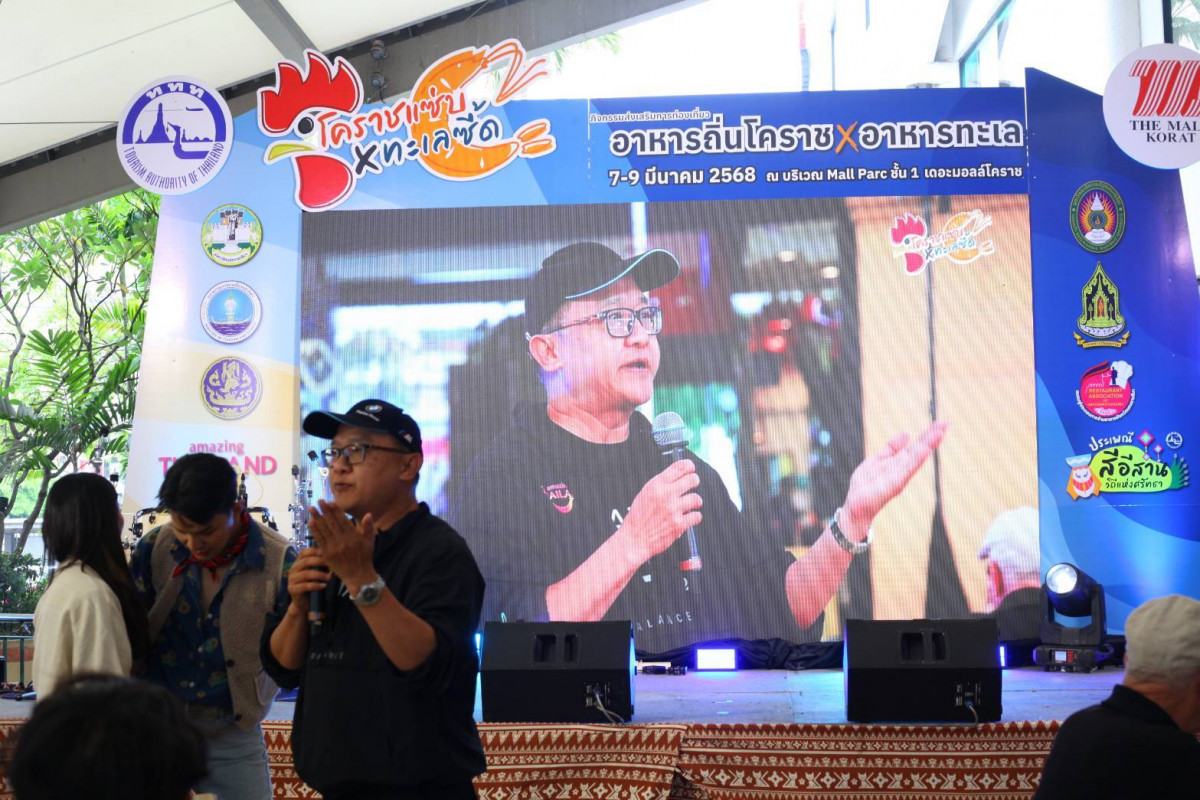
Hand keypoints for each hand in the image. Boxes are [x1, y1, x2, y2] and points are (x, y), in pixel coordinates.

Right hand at [285, 546, 329, 614]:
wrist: (303, 603)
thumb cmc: (312, 585)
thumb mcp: (316, 573)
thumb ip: (320, 565)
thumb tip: (334, 556)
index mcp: (298, 563)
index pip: (304, 552)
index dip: (314, 551)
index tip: (326, 552)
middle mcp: (293, 569)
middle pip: (305, 561)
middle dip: (319, 562)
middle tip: (331, 565)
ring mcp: (291, 579)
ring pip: (306, 574)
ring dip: (319, 575)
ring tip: (329, 577)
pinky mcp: (292, 589)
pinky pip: (305, 586)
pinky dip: (315, 585)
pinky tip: (323, 586)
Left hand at [308, 499, 377, 593]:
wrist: (358, 576)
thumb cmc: (365, 557)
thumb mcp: (370, 542)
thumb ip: (368, 528)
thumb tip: (368, 514)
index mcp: (354, 537)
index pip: (343, 521)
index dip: (335, 511)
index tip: (330, 502)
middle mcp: (343, 542)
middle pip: (332, 523)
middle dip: (325, 511)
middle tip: (319, 501)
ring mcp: (334, 548)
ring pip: (324, 530)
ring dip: (317, 518)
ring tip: (312, 508)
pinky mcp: (327, 555)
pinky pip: (320, 540)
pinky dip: (315, 531)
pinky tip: (311, 522)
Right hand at [617, 459, 702, 565]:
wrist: (634, 540)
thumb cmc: (638, 518)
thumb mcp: (645, 494)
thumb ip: (661, 484)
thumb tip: (678, 476)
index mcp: (656, 485)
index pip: (679, 467)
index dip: (689, 466)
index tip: (691, 469)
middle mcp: (666, 495)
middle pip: (692, 479)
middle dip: (694, 482)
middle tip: (692, 486)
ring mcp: (673, 509)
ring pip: (697, 499)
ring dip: (695, 502)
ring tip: (689, 506)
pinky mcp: (679, 524)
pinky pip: (697, 516)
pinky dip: (694, 518)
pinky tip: (687, 518)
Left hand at [841, 420, 947, 538]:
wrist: (855, 507)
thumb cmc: (866, 485)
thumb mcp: (876, 460)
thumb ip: (891, 448)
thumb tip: (906, 434)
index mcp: (898, 463)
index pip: (916, 446)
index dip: (927, 435)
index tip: (940, 423)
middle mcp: (902, 470)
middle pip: (919, 450)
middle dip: (931, 437)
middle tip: (944, 423)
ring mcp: (899, 477)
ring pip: (916, 458)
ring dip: (927, 445)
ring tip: (939, 432)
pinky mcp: (893, 485)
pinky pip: (906, 470)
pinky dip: (915, 459)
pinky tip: (924, 450)